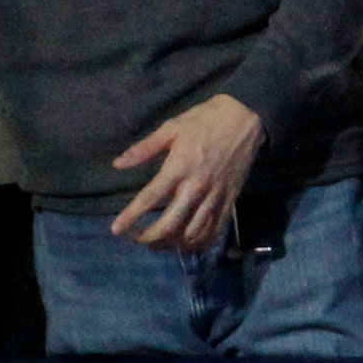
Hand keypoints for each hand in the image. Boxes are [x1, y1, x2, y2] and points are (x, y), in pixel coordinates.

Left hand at [107, 93, 262, 249]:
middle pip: (170, 223)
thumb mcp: (171, 127)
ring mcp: (215, 195)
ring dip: (172, 244)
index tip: (116, 229)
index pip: (150, 197)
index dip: (131, 216)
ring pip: (192, 232)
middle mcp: (196, 186)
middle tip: (136, 239)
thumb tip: (118, 164)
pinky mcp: (230, 199)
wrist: (247, 118)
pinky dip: (199, 242)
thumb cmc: (205, 120)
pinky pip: (214, 229)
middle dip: (150, 237)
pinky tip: (186, 244)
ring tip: (158, 244)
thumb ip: (144, 148)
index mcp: (179, 167)